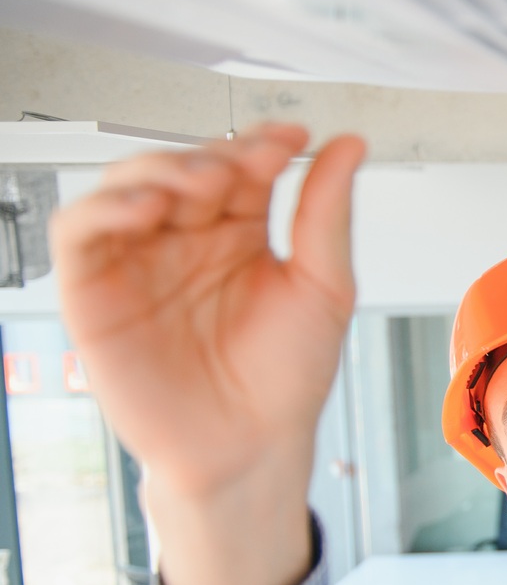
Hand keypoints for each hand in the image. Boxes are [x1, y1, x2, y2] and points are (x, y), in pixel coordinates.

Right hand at [51, 123, 366, 584]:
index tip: (293, 138)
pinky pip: (79, 232)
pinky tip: (147, 208)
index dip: (261, 143)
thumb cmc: (284, 378)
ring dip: (161, 170)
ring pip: (126, 185)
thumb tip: (349, 146)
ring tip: (203, 182)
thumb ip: (326, 213)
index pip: (240, 166)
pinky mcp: (94, 292)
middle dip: (215, 155)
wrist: (250, 446)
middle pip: (182, 166)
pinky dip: (105, 208)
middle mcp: (185, 240)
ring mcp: (138, 261)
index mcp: (238, 233)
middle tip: (247, 165)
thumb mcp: (323, 285)